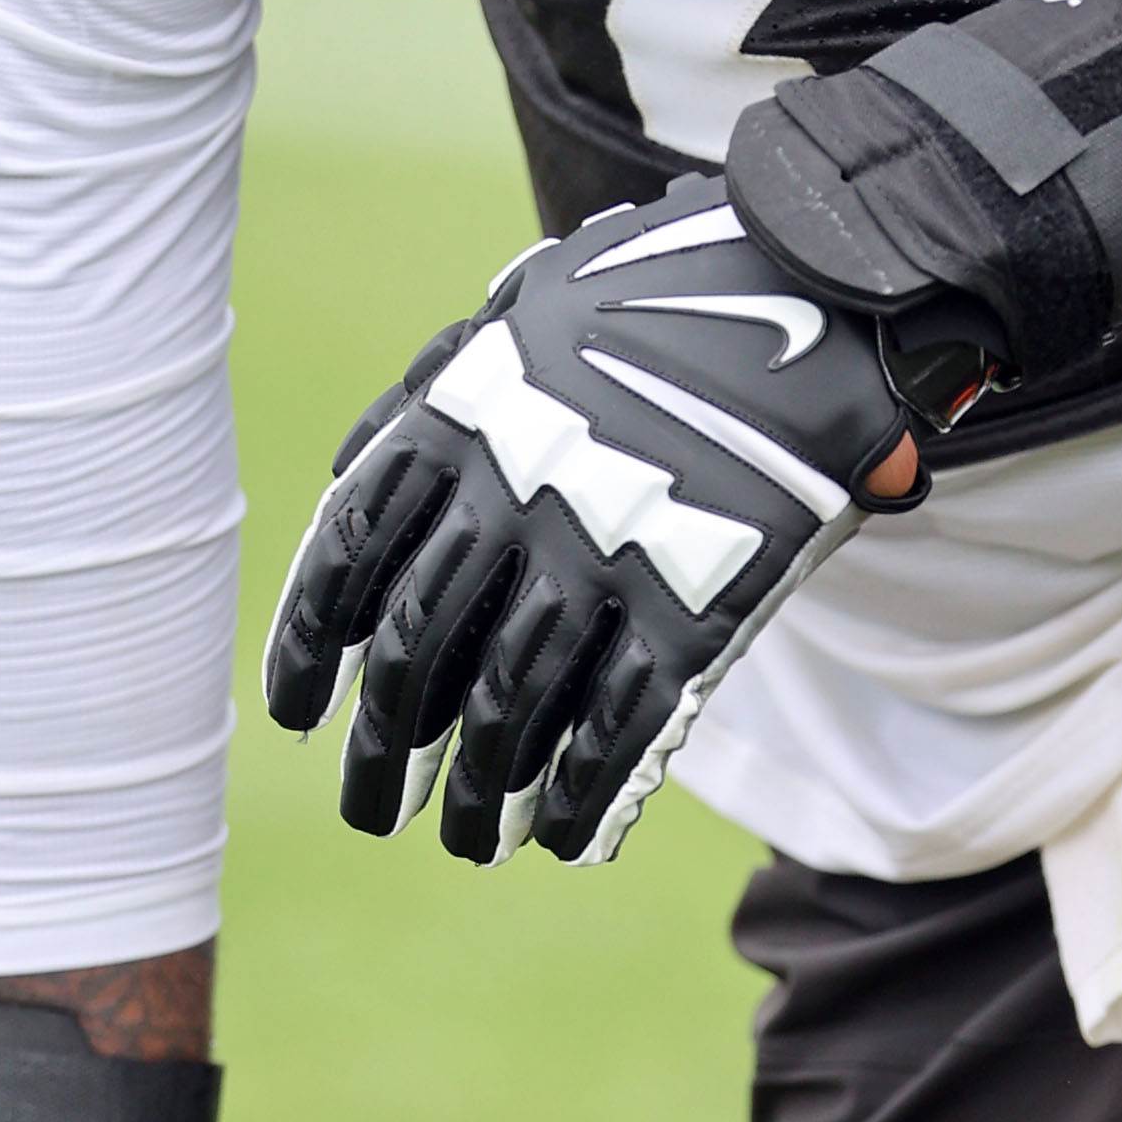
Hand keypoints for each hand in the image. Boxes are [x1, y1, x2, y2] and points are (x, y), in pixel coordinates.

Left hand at [260, 181, 926, 867]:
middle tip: (373, 809)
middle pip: (419, 655)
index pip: (348, 559)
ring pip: (514, 705)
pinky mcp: (701, 597)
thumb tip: (350, 475)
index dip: (308, 650)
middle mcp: (516, 491)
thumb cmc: (667, 291)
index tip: (296, 717)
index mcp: (459, 418)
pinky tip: (571, 836)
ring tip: (469, 840)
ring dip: (483, 791)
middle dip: (388, 750)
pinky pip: (625, 722)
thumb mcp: (527, 311)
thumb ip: (435, 390)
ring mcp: (607, 550)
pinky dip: (589, 790)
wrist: (825, 282)